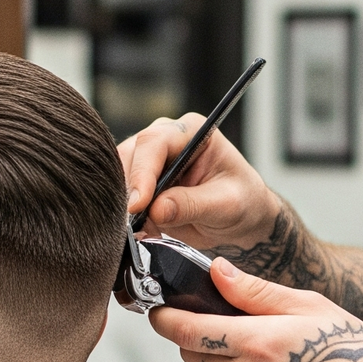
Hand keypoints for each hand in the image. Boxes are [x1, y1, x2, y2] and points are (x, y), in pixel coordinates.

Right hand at [117, 114, 278, 253]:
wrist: (242, 220)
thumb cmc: (243, 201)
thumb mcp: (227, 204)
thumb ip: (193, 204)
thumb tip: (157, 209)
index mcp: (192, 131)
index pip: (155, 143)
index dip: (143, 173)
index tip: (138, 204)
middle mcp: (166, 140)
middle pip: (130, 156)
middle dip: (128, 190)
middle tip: (132, 222)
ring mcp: (151, 162)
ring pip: (118, 176)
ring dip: (124, 204)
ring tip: (140, 229)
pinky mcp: (142, 185)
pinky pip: (121, 195)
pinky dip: (125, 215)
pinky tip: (140, 230)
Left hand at [150, 257, 362, 361]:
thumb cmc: (356, 353)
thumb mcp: (311, 307)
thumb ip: (256, 292)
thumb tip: (215, 271)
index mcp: (258, 343)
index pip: (187, 331)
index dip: (165, 319)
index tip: (159, 311)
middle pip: (192, 356)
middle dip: (197, 338)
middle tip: (223, 326)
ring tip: (265, 356)